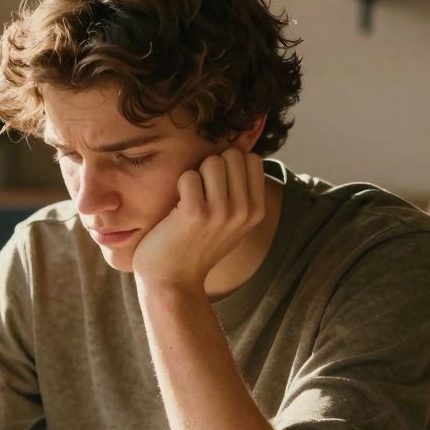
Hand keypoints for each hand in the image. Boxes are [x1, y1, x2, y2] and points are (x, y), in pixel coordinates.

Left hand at [132, 149, 265, 290]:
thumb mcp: (231, 222)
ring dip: (194, 176)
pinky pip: (188, 176)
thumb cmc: (195, 246)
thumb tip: (243, 146)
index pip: (251, 158)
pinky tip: (176, 209)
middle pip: (231, 155)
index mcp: (256, 210)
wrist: (172, 282)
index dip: (229, 164)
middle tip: (199, 194)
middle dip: (211, 167)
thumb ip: (241, 191)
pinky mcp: (195, 213)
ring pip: (212, 161)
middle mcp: (244, 211)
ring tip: (188, 201)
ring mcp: (222, 213)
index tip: (215, 186)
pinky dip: (178, 187)